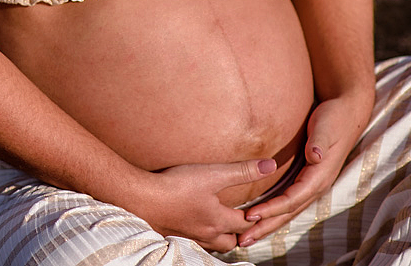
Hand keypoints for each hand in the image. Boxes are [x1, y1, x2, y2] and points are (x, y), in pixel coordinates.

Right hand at [132, 158, 275, 252]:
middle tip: (239, 219)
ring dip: (218, 236)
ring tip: (218, 224)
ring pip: (211, 244)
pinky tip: (191, 223)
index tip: (257, 207)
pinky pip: (192, 241)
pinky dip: (198, 235)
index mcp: (218, 220)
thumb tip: (270, 166)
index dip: (255, 216)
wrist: (139, 197)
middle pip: (230, 242)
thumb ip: (242, 171)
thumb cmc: (176, 185)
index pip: (246, 223)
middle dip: (237, 233)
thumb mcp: (212, 174)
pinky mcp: (170, 234)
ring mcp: (187, 236)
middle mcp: (206, 233)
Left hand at [237, 95, 368, 246]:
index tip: (250, 216)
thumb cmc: (333, 118)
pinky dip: (272, 213)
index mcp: (319, 176)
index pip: (292, 199)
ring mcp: (311, 184)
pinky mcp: (305, 179)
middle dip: (265, 227)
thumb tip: (314, 156)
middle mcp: (316, 185)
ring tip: (245, 237)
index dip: (271, 209)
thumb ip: (320, 142)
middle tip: (242, 240)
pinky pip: (287, 201)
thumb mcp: (326, 127)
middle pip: (287, 212)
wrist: (346, 114)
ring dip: (266, 225)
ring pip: (286, 211)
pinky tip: (258, 219)